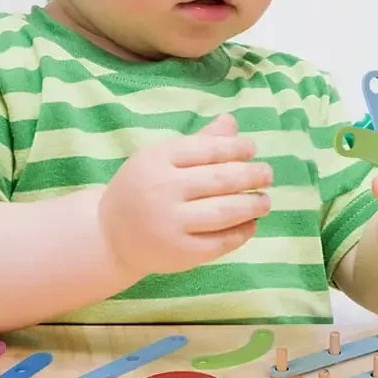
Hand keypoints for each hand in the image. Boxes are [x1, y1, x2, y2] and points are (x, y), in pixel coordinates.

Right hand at [98, 113, 271, 277]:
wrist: (110, 234)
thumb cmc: (143, 188)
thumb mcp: (161, 158)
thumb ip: (198, 143)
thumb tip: (232, 123)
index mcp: (157, 160)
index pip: (206, 150)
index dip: (235, 148)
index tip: (252, 149)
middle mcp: (163, 190)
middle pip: (218, 181)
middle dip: (249, 176)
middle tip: (268, 174)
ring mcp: (170, 224)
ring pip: (222, 212)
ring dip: (250, 205)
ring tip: (265, 200)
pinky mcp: (179, 253)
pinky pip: (218, 242)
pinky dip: (240, 233)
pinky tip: (251, 224)